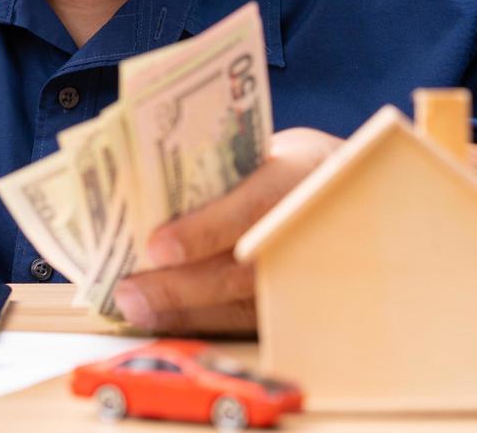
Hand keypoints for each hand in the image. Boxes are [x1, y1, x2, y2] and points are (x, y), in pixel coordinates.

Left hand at [112, 127, 342, 334]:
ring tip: (137, 311)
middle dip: (181, 287)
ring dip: (185, 313)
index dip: (205, 231)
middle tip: (129, 294)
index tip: (158, 247)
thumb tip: (138, 191)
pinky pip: (249, 326)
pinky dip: (204, 326)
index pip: (252, 208)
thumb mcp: (263, 150)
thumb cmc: (281, 166)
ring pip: (245, 307)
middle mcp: (308, 230)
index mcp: (299, 176)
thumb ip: (216, 171)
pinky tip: (165, 322)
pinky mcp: (299, 306)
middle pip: (243, 270)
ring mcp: (309, 275)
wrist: (347, 193)